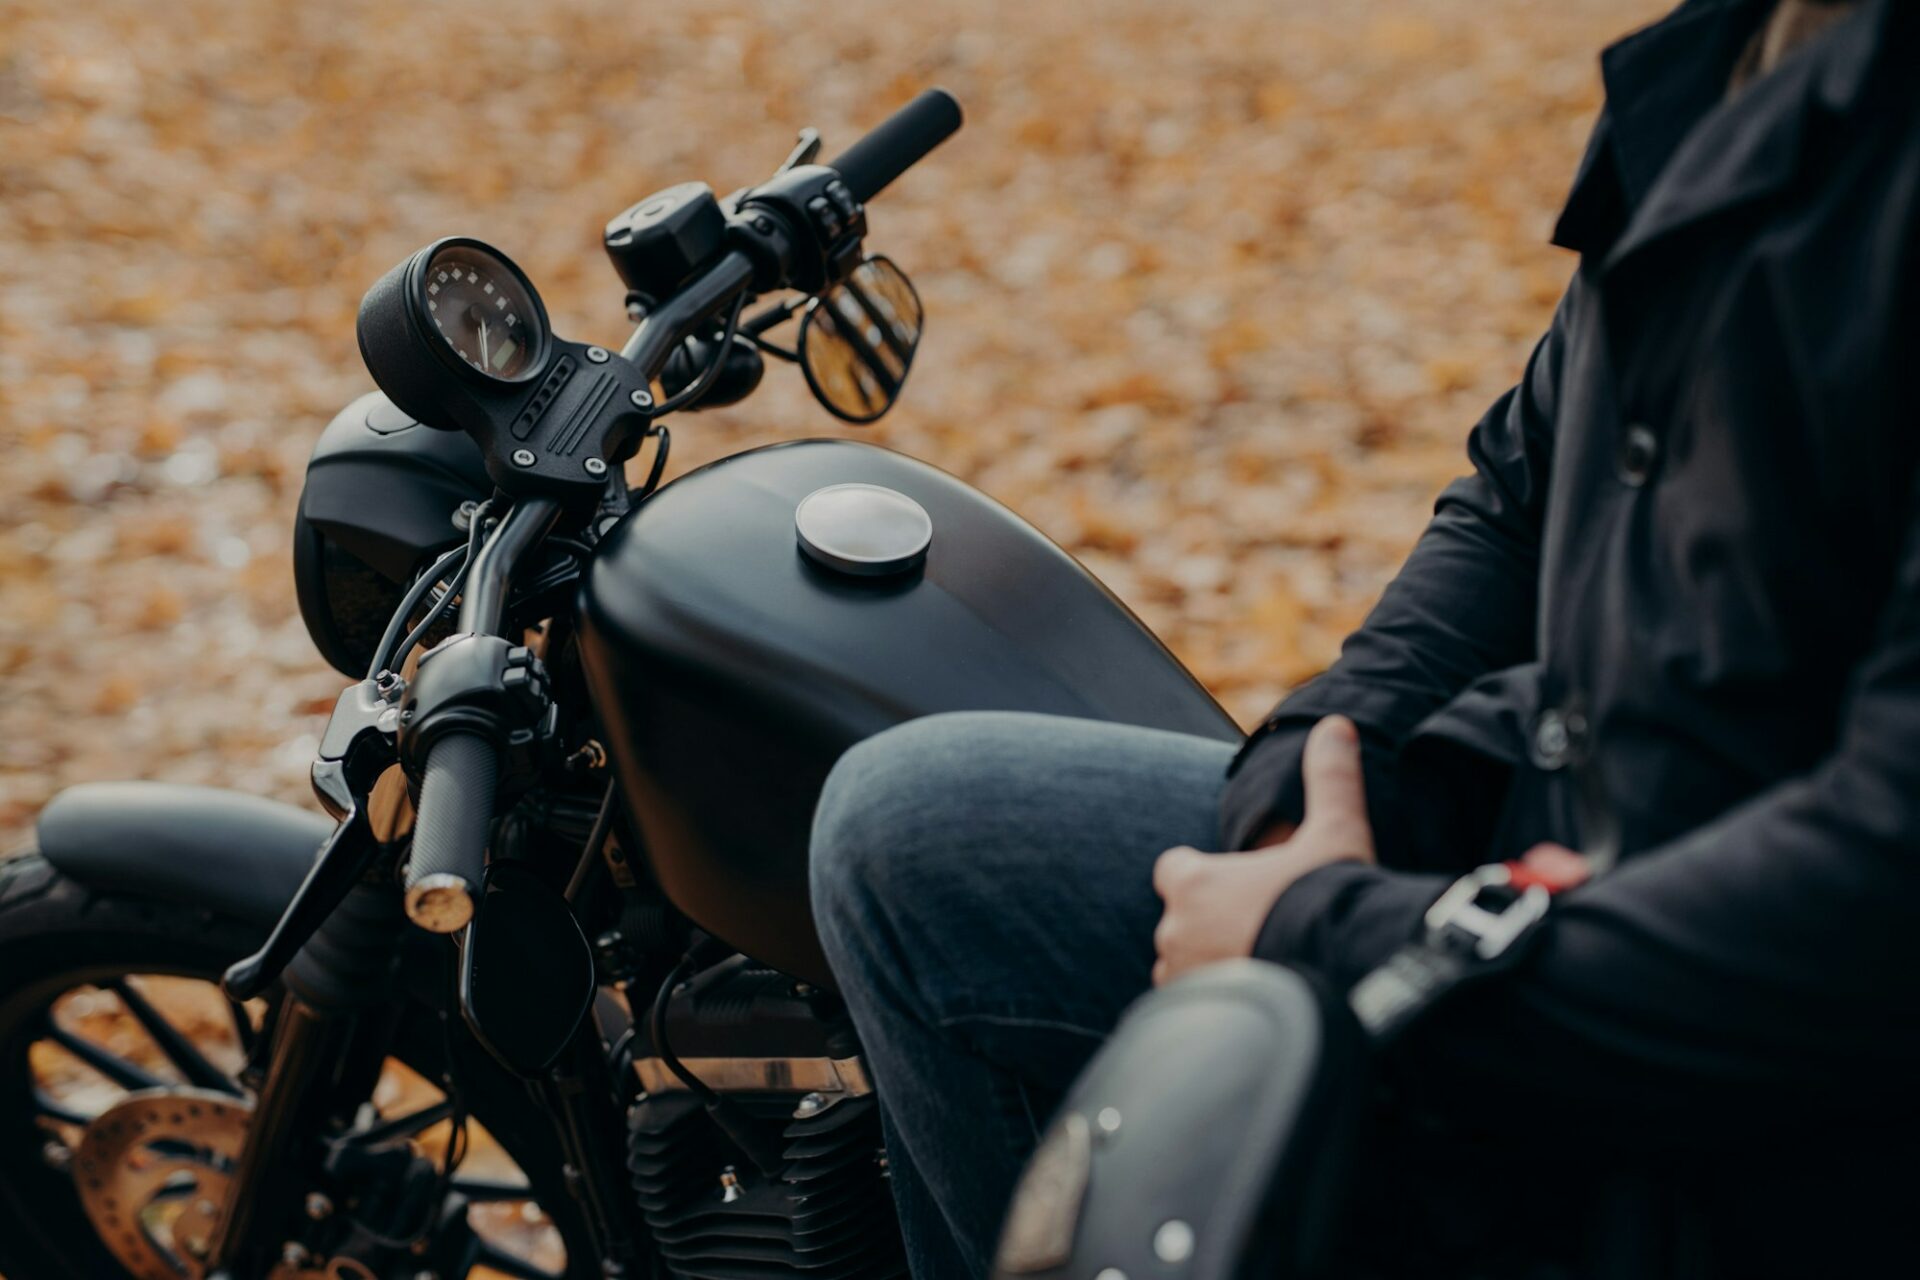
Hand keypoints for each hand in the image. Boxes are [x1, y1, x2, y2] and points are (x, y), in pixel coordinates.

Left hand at [1152, 715, 1375, 985]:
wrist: (1338, 979)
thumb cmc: (1328, 902)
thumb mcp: (1336, 832)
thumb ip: (1330, 778)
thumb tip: (1337, 725)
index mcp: (1193, 883)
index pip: (1173, 871)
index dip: (1201, 875)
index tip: (1235, 884)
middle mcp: (1173, 932)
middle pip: (1180, 922)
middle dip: (1212, 925)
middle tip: (1262, 932)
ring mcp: (1180, 981)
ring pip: (1184, 970)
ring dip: (1213, 967)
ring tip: (1265, 970)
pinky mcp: (1196, 1019)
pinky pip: (1195, 1011)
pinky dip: (1218, 1008)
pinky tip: (1260, 1005)